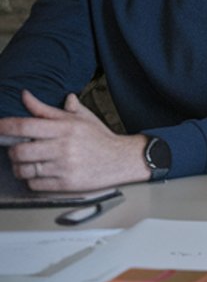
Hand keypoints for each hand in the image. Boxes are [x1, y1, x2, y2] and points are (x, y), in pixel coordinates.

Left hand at [0, 91, 147, 190]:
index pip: (26, 125)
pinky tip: (39, 174)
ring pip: (24, 170)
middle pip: (19, 151)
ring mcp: (64, 167)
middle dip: (13, 151)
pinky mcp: (66, 184)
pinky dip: (32, 180)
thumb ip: (48, 109)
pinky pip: (34, 185)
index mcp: (65, 127)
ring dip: (20, 168)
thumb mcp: (78, 118)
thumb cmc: (98, 138)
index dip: (5, 127)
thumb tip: (25, 96)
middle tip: (16, 150)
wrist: (121, 159)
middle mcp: (63, 146)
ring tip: (26, 164)